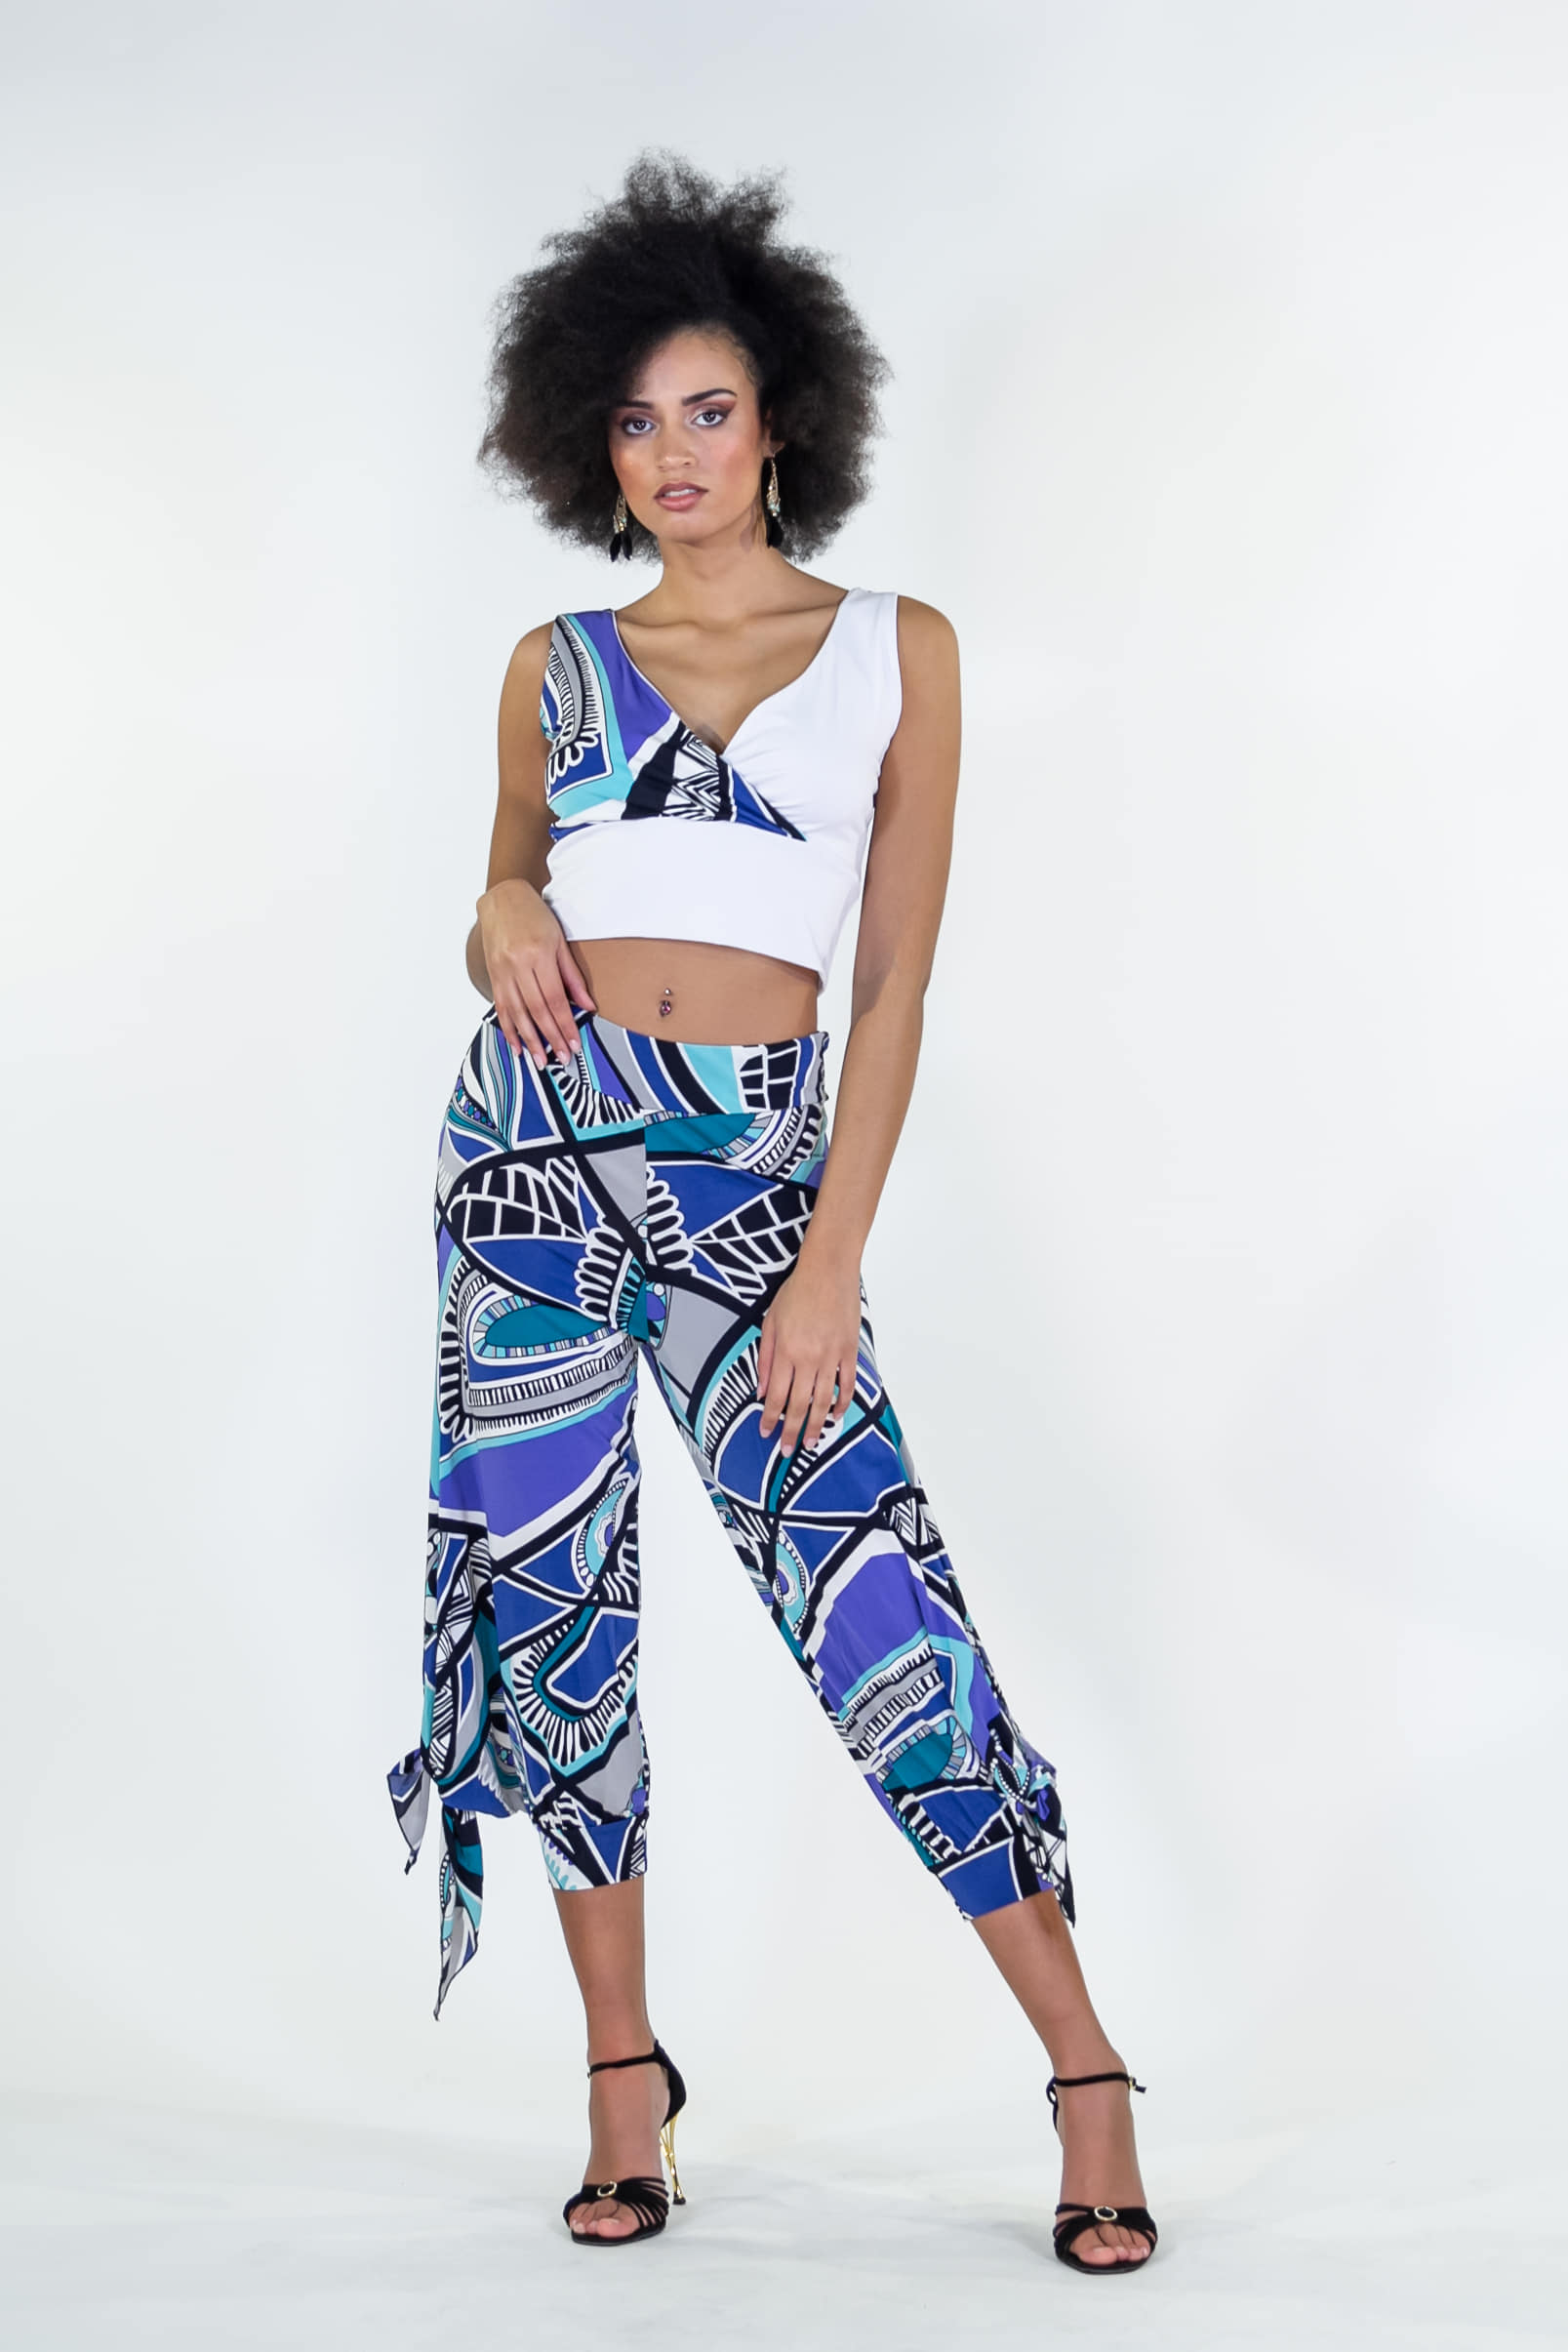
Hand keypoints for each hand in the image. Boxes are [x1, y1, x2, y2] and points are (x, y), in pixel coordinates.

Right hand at [477, 878, 594, 1067]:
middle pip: (536, 1010)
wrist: (502, 899)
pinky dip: (508, 1029)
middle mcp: (518, 965)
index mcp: (539, 955)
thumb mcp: (560, 941)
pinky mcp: (492, 975)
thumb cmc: (535, 916)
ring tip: (538, 1060)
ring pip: (517, 1013)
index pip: (555, 999)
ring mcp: (502, 971)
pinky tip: (515, 1045)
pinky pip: (501, 1007)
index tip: (573, 1044)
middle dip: (550, 1038)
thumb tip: (588, 1006)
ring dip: (529, 1040)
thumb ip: (573, 976)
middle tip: (560, 1059)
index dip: (564, 1025)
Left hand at [756, 1255, 862, 1456]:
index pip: (776, 1396)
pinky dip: (842, 1402)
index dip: (771, 1419)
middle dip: (792, 1431)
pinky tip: (835, 1415)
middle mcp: (808, 1359)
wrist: (828, 1270)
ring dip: (816, 1424)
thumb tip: (761, 1391)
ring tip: (811, 1443)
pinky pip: (847, 1384)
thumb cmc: (796, 1292)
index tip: (767, 1435)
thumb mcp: (769, 1322)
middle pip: (799, 1405)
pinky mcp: (850, 1351)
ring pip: (823, 1400)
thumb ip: (764, 1358)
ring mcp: (832, 1356)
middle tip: (789, 1451)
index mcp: (786, 1352)